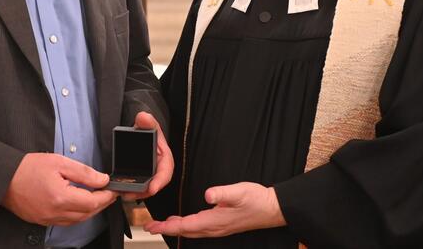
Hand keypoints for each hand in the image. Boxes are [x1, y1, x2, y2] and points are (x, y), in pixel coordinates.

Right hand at [2, 153, 117, 225]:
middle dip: (101, 204)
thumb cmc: (27, 168)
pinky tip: (79, 204)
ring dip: (90, 210)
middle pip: (88, 213)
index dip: (107, 195)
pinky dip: (76, 214)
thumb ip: (83, 172)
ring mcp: (48, 219)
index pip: (93, 201)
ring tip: (97, 198)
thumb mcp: (59, 162)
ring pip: (77, 220)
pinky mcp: (42, 221)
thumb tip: (102, 179)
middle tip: (109, 193)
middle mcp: (55, 212)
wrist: (4, 178)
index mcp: (61, 197)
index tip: (113, 189)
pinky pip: (65, 221)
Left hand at [121, 111, 173, 200]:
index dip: (160, 182)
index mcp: (164, 158)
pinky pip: (137, 186)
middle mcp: (158, 168)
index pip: (166, 172)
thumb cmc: (147, 130)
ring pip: (145, 188)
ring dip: (135, 193)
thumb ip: (147, 121)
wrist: (139, 133)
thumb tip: (143, 118)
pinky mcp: (141, 177)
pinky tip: (120, 191)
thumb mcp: (147, 124)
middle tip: (130, 194)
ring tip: (123, 194)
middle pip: (154, 184)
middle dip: (144, 192)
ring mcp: (149, 174)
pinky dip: (130, 190)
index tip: (152, 189)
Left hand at [144, 182, 285, 237]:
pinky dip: (187, 227)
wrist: (272, 209)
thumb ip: (222, 193)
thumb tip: (207, 194)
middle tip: (149, 226)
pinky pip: (199, 229)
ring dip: (175, 228)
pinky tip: (184, 222)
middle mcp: (214, 228)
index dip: (167, 226)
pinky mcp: (222, 225)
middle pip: (185, 231)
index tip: (152, 225)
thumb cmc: (257, 200)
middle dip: (166, 229)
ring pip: (191, 231)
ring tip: (161, 225)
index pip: (185, 226)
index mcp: (214, 221)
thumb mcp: (239, 192)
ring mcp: (218, 228)